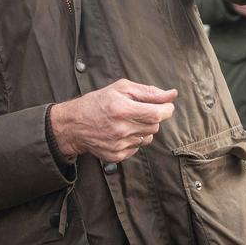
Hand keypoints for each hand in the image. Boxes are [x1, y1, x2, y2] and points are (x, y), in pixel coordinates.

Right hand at [50, 79, 176, 162]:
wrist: (74, 124)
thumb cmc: (97, 102)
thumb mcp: (120, 88)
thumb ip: (148, 91)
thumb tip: (171, 94)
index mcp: (122, 109)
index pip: (157, 113)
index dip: (166, 109)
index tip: (166, 106)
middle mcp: (121, 129)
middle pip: (154, 126)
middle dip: (152, 117)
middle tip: (139, 111)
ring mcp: (118, 144)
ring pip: (148, 137)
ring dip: (143, 129)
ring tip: (127, 121)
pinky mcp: (116, 155)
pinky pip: (137, 148)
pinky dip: (134, 140)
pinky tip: (121, 132)